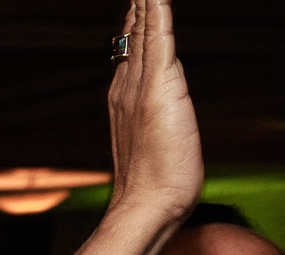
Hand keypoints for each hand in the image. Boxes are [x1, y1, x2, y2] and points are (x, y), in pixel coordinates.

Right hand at [106, 0, 201, 226]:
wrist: (148, 203)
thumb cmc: (155, 184)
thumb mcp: (155, 143)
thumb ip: (154, 121)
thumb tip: (157, 109)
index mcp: (124, 98)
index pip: (132, 51)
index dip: (135, 25)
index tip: (137, 4)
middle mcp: (126, 87)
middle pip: (133, 36)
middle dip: (137, 8)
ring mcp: (139, 86)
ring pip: (142, 32)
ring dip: (144, 4)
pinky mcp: (160, 86)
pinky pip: (158, 38)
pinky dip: (156, 13)